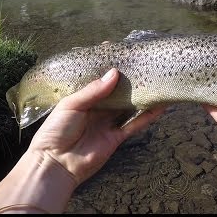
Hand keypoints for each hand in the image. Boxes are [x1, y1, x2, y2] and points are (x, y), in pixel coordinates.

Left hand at [28, 68, 164, 187]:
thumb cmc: (56, 131)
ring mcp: (108, 122)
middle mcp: (98, 109)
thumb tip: (115, 73)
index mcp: (83, 98)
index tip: (122, 53)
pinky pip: (135, 124)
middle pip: (117, 92)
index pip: (99, 79)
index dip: (109, 67)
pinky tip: (160, 106)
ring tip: (157, 82)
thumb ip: (93, 90)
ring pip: (129, 106)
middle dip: (129, 80)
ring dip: (142, 96)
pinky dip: (147, 116)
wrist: (56, 164)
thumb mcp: (71, 105)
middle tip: (144, 65)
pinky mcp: (117, 137)